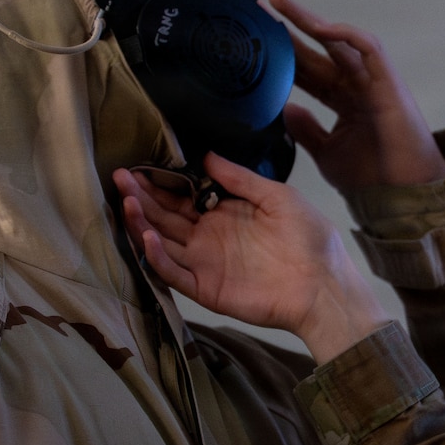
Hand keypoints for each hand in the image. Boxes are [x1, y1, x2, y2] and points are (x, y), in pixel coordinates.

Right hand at [113, 156, 389, 362]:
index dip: (160, 183)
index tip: (138, 165)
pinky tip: (149, 236)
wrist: (324, 283)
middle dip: (142, 197)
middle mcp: (207, 239)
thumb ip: (240, 179)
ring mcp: (204, 264)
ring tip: (126, 200)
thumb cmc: (309, 238)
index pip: (182, 197)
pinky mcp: (205, 288)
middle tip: (120, 176)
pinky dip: (158, 257)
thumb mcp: (276, 196)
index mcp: (223, 215)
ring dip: (142, 223)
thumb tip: (207, 155)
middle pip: (165, 217)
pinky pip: (173, 274)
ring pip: (162, 243)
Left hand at [270, 0, 444, 190]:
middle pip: (318, 49)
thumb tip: (285, 108)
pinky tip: (320, 28)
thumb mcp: (327, 152)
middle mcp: (356, 85)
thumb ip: (306, 130)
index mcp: (342, 99)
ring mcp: (373, 81)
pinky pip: (370, 48)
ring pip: (340, 40)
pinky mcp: (389, 83)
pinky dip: (347, 35)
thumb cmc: (373, 178)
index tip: (255, 40)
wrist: (402, 197)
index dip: (283, 54)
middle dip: (291, 27)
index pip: (307, 70)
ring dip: (311, 20)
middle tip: (262, 7)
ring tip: (281, 4)